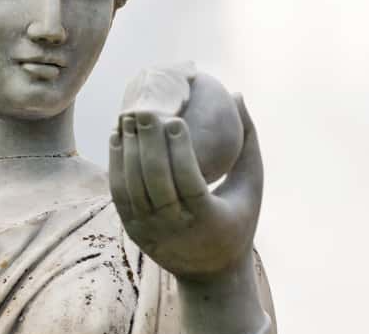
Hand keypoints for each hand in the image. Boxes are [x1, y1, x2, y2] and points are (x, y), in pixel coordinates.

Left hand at [109, 94, 263, 280]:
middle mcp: (176, 230)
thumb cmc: (238, 219)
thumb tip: (238, 95)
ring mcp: (150, 232)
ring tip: (126, 117)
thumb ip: (248, 140)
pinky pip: (121, 195)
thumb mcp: (252, 185)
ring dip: (127, 150)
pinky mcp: (133, 232)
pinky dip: (116, 165)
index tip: (174, 119)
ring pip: (132, 188)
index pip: (189, 182)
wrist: (210, 273)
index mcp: (208, 221)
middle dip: (147, 144)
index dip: (179, 151)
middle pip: (155, 183)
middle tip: (143, 110)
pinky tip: (117, 137)